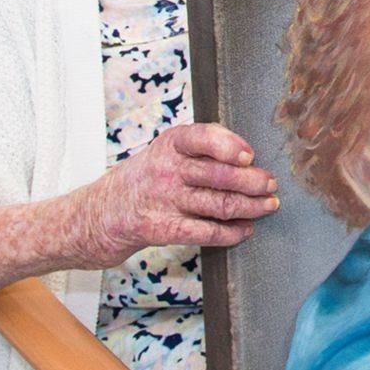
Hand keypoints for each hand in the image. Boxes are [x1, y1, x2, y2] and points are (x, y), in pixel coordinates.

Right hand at [73, 123, 276, 265]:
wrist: (98, 214)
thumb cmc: (142, 179)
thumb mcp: (164, 151)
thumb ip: (200, 147)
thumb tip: (245, 154)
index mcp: (170, 144)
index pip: (203, 137)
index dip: (230, 146)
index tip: (250, 156)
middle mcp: (166, 169)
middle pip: (220, 175)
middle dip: (253, 181)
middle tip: (271, 185)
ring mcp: (164, 200)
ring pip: (219, 204)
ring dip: (251, 207)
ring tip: (268, 206)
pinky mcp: (161, 229)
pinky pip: (205, 232)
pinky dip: (231, 232)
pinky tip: (245, 230)